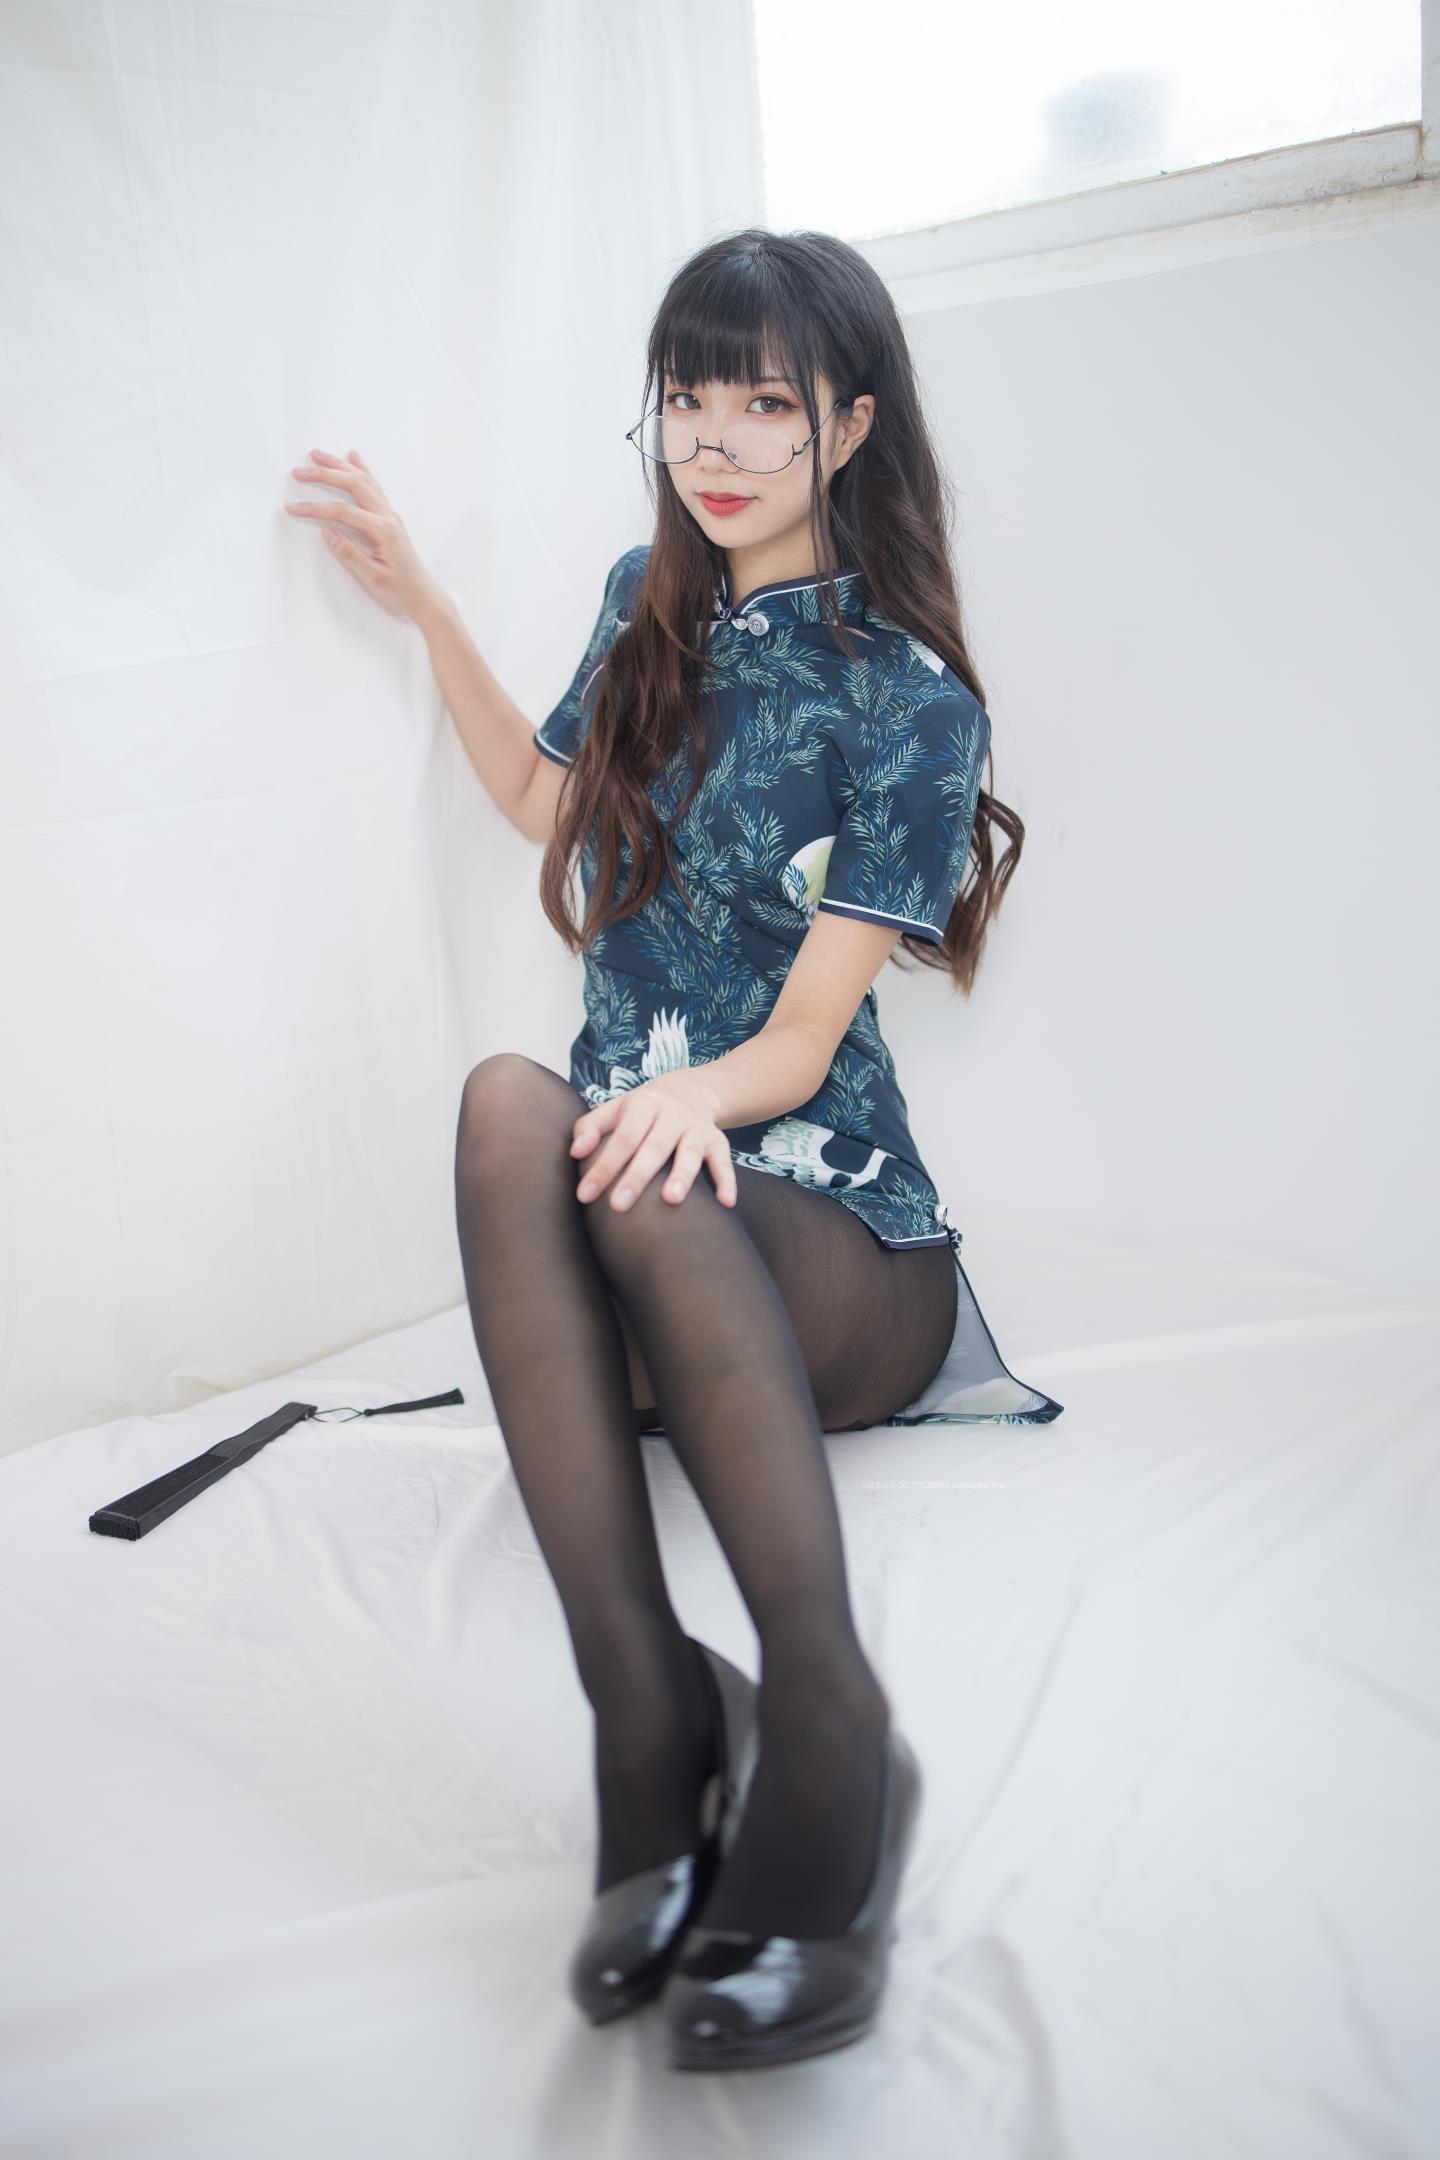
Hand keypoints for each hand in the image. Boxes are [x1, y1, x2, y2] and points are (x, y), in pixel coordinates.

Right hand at [283, 448, 440, 622]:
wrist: (424, 596)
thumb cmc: (400, 591)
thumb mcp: (373, 578)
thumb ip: (349, 554)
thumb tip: (326, 532)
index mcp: (383, 530)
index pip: (343, 512)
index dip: (315, 508)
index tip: (292, 507)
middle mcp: (388, 516)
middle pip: (353, 485)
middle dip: (324, 474)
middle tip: (298, 472)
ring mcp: (390, 514)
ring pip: (364, 480)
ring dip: (339, 466)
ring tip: (317, 454)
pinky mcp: (389, 517)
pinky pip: (373, 486)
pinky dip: (361, 469)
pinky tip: (353, 457)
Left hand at [571, 1071, 737, 1214]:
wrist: (690, 1090)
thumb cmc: (642, 1111)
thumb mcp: (615, 1110)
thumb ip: (590, 1127)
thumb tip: (574, 1152)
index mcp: (643, 1106)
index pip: (621, 1138)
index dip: (603, 1166)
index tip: (585, 1195)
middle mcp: (672, 1114)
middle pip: (653, 1148)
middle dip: (636, 1177)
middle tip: (618, 1206)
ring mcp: (697, 1127)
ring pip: (689, 1152)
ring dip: (682, 1175)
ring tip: (671, 1201)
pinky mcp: (717, 1140)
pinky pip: (723, 1160)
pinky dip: (727, 1180)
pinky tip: (726, 1203)